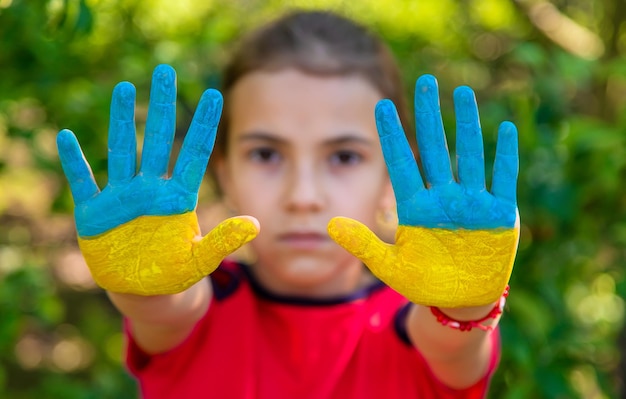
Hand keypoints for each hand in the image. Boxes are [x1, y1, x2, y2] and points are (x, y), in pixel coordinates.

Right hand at [57, 64, 257, 295]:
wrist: (146, 292)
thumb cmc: (176, 273)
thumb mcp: (201, 259)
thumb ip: (224, 241)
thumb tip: (256, 224)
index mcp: (177, 198)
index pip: (194, 153)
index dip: (203, 124)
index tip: (214, 94)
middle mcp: (150, 190)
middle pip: (156, 140)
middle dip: (161, 107)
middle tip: (165, 71)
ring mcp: (121, 198)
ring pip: (121, 151)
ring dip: (120, 121)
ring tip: (123, 87)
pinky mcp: (94, 214)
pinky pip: (82, 182)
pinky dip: (74, 162)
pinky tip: (66, 136)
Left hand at [328, 74, 518, 307]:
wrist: (461, 301)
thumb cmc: (424, 283)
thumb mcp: (390, 267)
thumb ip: (363, 245)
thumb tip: (329, 224)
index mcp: (415, 208)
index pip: (401, 164)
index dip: (392, 136)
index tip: (381, 106)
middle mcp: (442, 199)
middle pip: (434, 150)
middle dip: (429, 117)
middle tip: (425, 82)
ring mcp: (471, 204)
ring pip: (468, 156)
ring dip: (467, 126)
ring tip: (462, 93)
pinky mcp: (498, 215)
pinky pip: (502, 180)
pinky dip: (503, 157)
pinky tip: (503, 130)